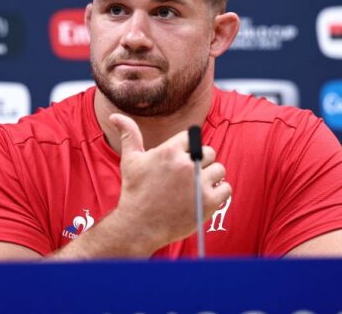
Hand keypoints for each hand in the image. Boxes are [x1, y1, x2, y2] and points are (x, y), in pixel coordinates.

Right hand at [108, 113, 232, 252]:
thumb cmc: (134, 191)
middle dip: (201, 162)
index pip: (192, 138)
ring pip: (220, 169)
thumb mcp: (130, 160)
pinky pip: (226, 188)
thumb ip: (129, 134)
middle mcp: (186, 165)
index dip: (188, 149)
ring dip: (212, 177)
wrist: (139, 226)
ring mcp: (199, 184)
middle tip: (189, 176)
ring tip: (198, 186)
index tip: (180, 161)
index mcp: (169, 151)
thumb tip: (115, 115)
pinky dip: (220, 192)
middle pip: (209, 152)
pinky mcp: (208, 202)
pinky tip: (205, 196)